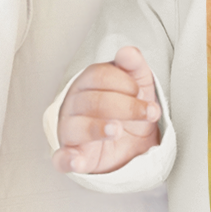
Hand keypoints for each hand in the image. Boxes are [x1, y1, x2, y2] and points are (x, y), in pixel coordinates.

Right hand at [53, 46, 160, 173]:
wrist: (130, 145)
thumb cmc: (127, 110)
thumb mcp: (138, 85)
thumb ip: (134, 66)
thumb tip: (128, 51)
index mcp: (87, 83)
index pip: (99, 76)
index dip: (124, 83)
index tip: (141, 93)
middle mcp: (74, 104)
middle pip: (94, 101)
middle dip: (126, 107)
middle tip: (149, 113)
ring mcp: (69, 130)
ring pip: (78, 127)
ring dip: (99, 129)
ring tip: (118, 130)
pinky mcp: (70, 155)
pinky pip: (62, 158)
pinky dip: (67, 159)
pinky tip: (77, 160)